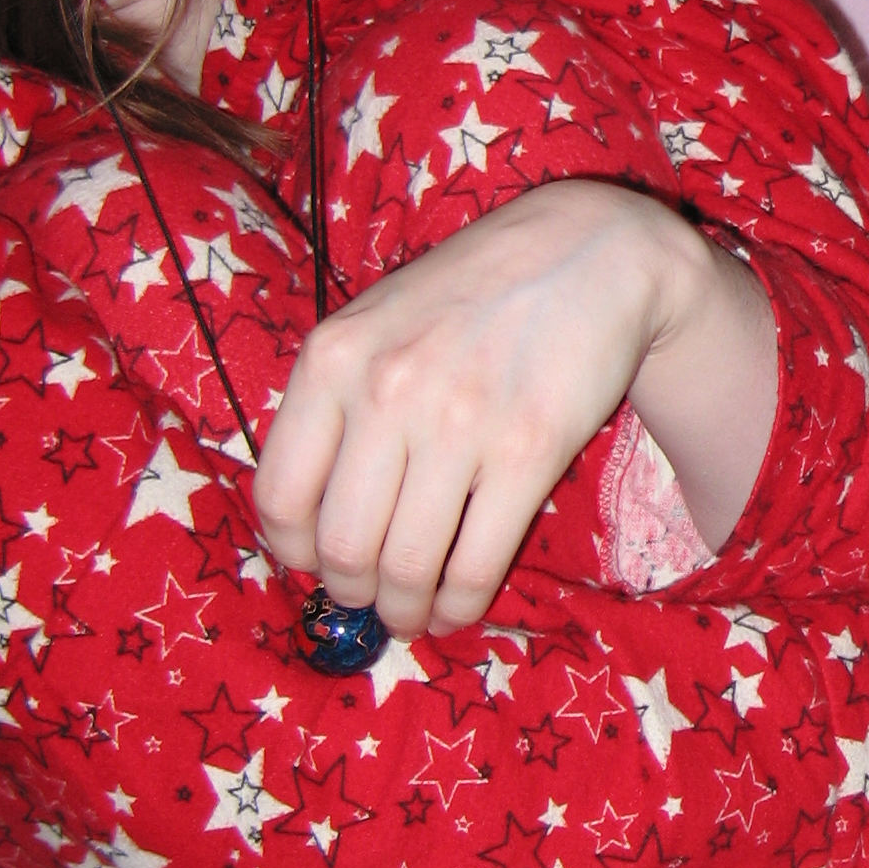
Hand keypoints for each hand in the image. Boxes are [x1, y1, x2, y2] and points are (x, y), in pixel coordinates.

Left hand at [259, 181, 763, 636]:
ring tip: (417, 613)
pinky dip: (462, 604)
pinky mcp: (528, 451)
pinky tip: (460, 605)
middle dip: (354, 593)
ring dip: (408, 610)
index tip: (320, 564)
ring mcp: (458, 423)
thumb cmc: (472, 296)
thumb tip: (312, 528)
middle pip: (343, 545)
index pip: (279, 496)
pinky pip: (477, 562)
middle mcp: (385, 391)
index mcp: (332, 360)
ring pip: (408, 565)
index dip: (295, 553)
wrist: (589, 253)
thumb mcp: (377, 325)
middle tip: (375, 598)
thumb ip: (337, 406)